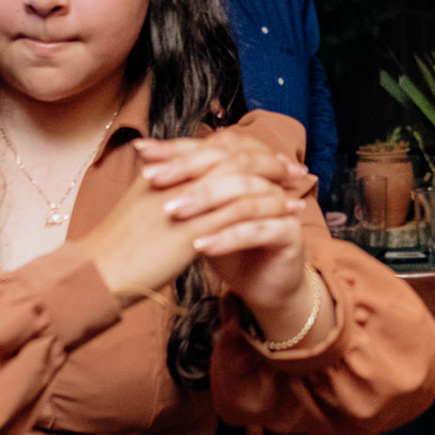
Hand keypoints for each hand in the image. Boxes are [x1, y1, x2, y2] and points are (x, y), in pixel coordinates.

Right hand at [79, 142, 303, 301]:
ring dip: (274, 182)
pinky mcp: (195, 228)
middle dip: (265, 159)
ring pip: (241, 181)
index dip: (243, 149)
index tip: (266, 156)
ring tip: (297, 187)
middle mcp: (177, 177)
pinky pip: (242, 211)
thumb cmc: (116, 248)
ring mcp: (186, 201)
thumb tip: (180, 184)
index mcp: (163, 170)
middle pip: (232, 155)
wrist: (98, 272)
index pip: (212, 147)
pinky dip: (269, 208)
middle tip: (290, 166)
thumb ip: (162, 190)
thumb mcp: (139, 208)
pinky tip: (289, 214)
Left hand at [136, 136, 331, 343]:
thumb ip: (185, 192)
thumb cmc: (227, 247)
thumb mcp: (200, 218)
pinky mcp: (291, 233)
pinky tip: (200, 246)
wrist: (261, 286)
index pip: (211, 148)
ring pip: (243, 194)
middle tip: (154, 179)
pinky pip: (257, 229)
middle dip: (188, 170)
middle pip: (229, 162)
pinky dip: (227, 236)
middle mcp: (267, 178)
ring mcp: (282, 204)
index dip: (176, 149)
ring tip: (173, 213)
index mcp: (245, 167)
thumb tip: (146, 166)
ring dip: (205, 201)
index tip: (143, 152)